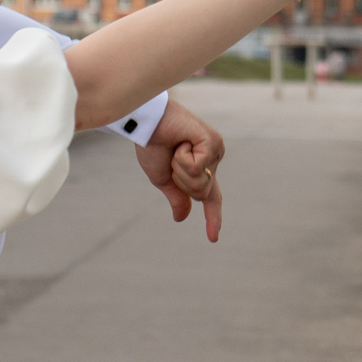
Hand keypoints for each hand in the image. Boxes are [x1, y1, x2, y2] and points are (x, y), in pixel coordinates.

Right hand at [135, 98, 225, 241]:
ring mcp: (215, 150)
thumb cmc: (152, 145)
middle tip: (173, 157)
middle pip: (202, 193)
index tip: (213, 238)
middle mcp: (213, 159)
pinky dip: (183, 159)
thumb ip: (176, 197)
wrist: (145, 123)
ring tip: (177, 147)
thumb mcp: (163, 179)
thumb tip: (182, 218)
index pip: (211, 197)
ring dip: (180, 169)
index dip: (212, 218)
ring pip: (200, 183)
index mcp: (202, 168)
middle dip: (181, 181)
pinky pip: (198, 168)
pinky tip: (182, 142)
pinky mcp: (213, 143)